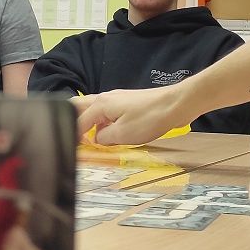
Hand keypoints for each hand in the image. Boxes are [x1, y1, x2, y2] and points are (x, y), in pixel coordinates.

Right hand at [71, 84, 189, 145]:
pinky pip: (108, 112)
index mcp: (100, 104)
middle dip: (74, 123)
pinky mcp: (128, 103)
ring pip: (94, 110)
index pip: (77, 121)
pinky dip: (103, 123)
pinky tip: (111, 134)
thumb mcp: (122, 135)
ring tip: (93, 141)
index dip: (74, 137)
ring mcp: (117, 99)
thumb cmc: (150, 118)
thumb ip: (103, 139)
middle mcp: (106, 98)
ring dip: (90, 124)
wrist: (176, 104)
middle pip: (80, 107)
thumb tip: (96, 140)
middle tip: (78, 142)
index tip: (73, 151)